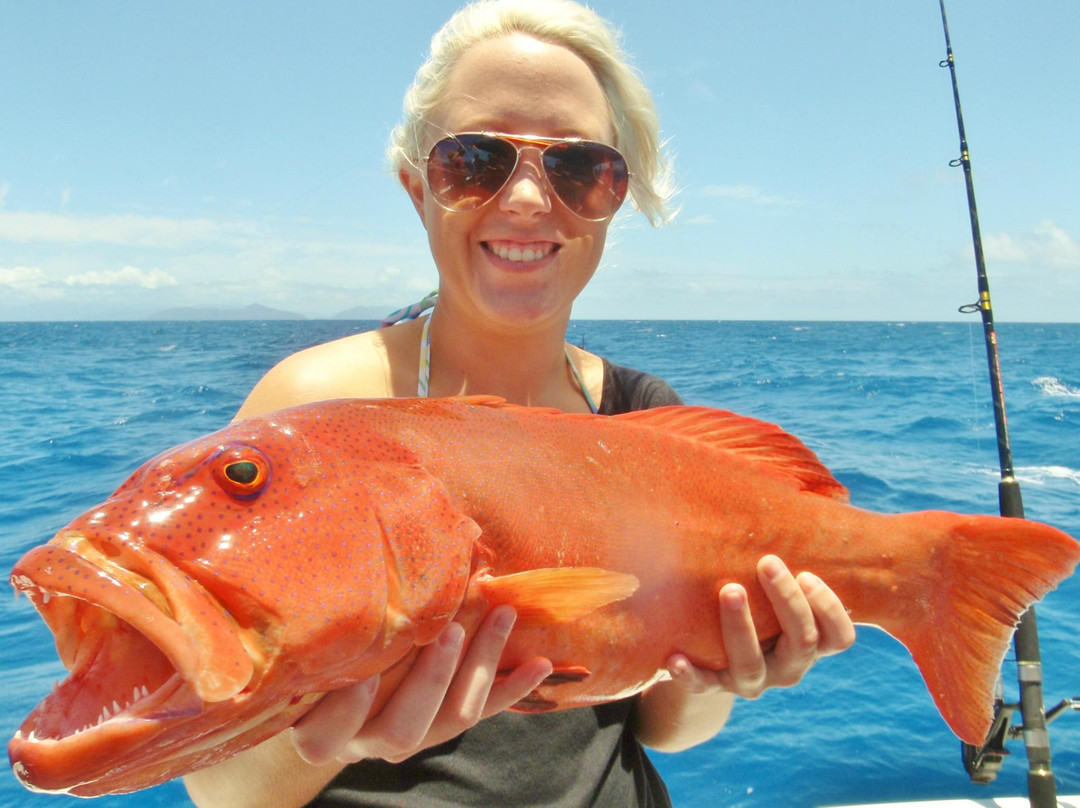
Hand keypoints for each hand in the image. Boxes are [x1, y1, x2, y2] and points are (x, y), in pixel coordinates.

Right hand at [290, 606, 552, 765]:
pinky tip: (540, 664)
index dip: (346, 710)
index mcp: (319, 726)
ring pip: (450, 719)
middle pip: (403, 727)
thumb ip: (328, 614)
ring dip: (480, 665)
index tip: (362, 677)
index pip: (324, 732)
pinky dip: (514, 687)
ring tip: (501, 617)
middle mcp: (364, 740)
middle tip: (449, 632)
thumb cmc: (314, 650)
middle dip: (432, 679)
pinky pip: (484, 711)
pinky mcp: (442, 724)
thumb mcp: (313, 639)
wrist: (327, 694)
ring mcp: (405, 735)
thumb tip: (364, 540)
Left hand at [667, 554, 854, 699]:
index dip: (829, 609)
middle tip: (767, 562)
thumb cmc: (758, 602)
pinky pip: (703, 686)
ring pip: (752, 665)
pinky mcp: (714, 686)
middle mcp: (788, 667)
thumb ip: (793, 553)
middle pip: (801, 642)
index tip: (807, 574)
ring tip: (729, 590)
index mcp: (810, 643)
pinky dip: (691, 674)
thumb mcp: (778, 585)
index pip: (839, 637)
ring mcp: (752, 681)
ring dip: (741, 627)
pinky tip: (675, 657)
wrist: (715, 656)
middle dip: (786, 601)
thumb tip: (802, 491)